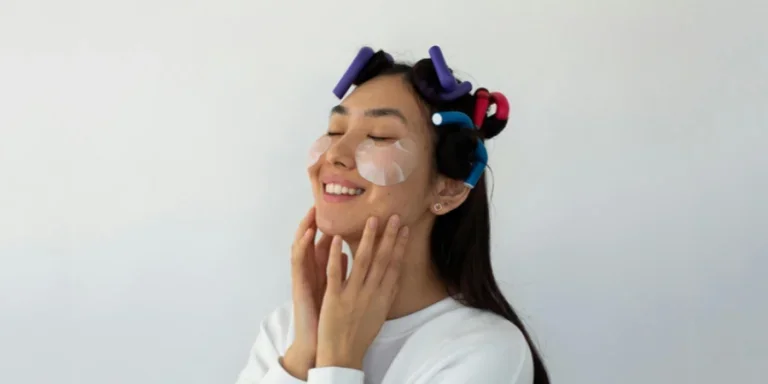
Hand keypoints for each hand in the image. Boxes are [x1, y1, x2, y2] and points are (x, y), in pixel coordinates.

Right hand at [283, 207, 346, 378]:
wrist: (319, 345)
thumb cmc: (329, 319)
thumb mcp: (337, 292)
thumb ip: (340, 272)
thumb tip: (347, 254)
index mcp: (323, 273)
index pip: (327, 244)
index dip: (333, 226)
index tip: (338, 210)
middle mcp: (312, 273)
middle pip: (312, 242)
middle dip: (316, 223)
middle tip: (319, 203)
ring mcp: (304, 279)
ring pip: (302, 248)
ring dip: (306, 229)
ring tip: (311, 212)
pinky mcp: (299, 286)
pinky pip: (299, 264)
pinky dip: (302, 247)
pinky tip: (307, 235)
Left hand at [315, 215, 408, 368]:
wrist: (343, 355)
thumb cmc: (361, 335)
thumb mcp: (380, 314)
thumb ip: (386, 293)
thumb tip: (395, 275)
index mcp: (382, 297)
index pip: (394, 267)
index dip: (400, 247)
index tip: (405, 228)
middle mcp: (370, 294)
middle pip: (381, 261)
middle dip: (388, 237)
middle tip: (393, 216)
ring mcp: (352, 295)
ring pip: (361, 262)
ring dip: (367, 240)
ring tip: (371, 221)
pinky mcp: (334, 299)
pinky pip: (334, 274)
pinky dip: (335, 256)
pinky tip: (336, 239)